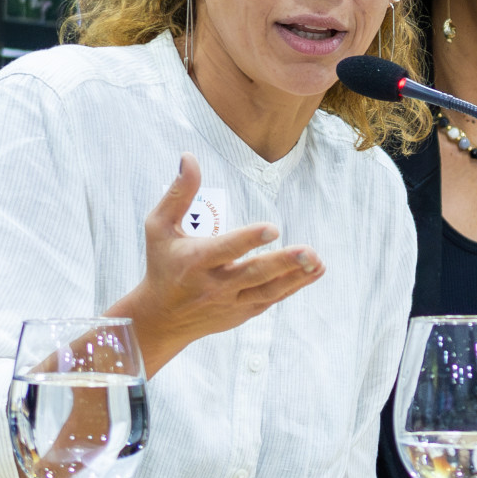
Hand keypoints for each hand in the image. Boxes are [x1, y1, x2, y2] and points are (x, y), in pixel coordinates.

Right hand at [106, 155, 324, 371]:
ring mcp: (231, 302)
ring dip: (295, 277)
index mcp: (195, 261)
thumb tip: (189, 158)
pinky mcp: (242, 312)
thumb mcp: (159, 228)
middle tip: (308, 251)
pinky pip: (271, 299)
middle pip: (253, 274)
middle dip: (282, 263)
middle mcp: (215, 285)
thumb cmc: (161, 265)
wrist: (160, 319)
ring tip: (317, 262)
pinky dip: (293, 287)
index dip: (248, 240)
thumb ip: (178, 194)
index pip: (225, 250)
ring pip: (267, 290)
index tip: (272, 229)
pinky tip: (313, 272)